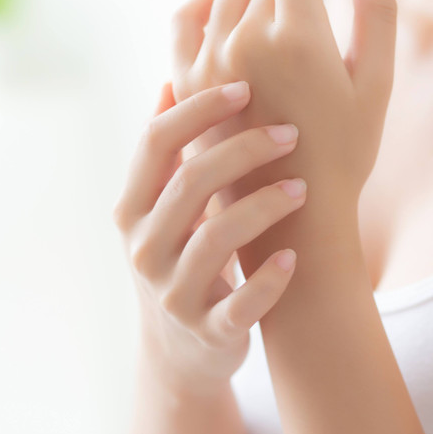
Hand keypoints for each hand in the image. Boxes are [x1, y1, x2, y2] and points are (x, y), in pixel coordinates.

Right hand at [112, 81, 306, 395]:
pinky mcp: (208, 331)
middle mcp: (143, 248)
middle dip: (244, 149)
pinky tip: (293, 257)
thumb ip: (164, 153)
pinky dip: (270, 279)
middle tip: (290, 134)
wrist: (178, 353)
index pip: (155, 141)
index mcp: (130, 209)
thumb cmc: (177, 259)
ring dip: (264, 206)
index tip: (245, 87)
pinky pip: (241, 303)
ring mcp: (172, 292)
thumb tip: (171, 80)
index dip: (198, 108)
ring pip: (216, 237)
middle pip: (190, 182)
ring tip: (302, 190)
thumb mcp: (157, 210)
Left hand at [170, 0, 398, 209]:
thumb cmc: (344, 158)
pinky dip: (207, 3)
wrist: (289, 222)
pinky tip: (226, 9)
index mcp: (294, 37)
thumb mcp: (375, 86)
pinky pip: (185, 21)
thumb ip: (376, 14)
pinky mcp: (183, 86)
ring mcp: (205, 65)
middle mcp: (241, 43)